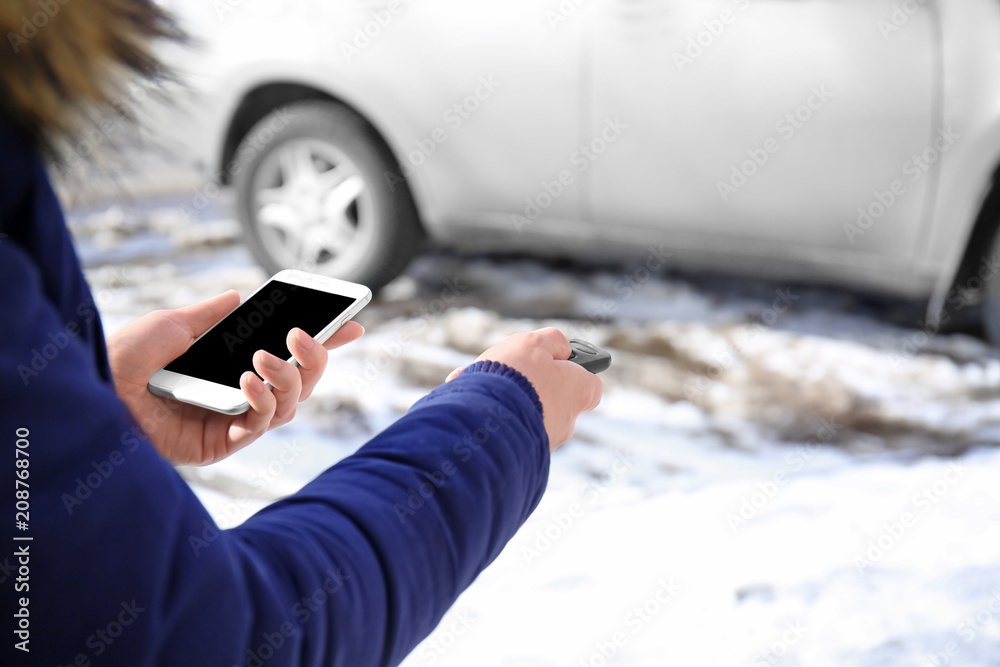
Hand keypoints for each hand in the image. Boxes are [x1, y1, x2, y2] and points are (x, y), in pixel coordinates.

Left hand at [107, 290, 363, 465]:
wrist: (91, 393)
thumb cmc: (121, 360)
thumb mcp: (170, 325)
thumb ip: (211, 314)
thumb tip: (241, 296)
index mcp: (229, 365)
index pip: (287, 354)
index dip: (322, 342)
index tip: (351, 323)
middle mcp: (238, 394)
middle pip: (301, 382)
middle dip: (316, 358)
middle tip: (306, 336)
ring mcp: (233, 420)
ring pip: (290, 405)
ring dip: (289, 378)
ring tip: (264, 357)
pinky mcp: (222, 444)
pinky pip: (261, 425)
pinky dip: (264, 401)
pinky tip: (248, 382)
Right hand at [445, 328, 602, 450]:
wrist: (483, 422)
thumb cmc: (514, 379)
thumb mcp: (534, 343)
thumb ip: (552, 342)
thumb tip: (561, 348)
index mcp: (576, 393)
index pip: (591, 385)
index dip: (576, 372)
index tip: (559, 362)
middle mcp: (565, 423)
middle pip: (553, 399)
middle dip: (531, 385)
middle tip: (507, 369)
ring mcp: (542, 442)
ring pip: (524, 413)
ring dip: (504, 399)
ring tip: (473, 383)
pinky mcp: (519, 456)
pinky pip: (506, 430)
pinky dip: (489, 416)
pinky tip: (466, 400)